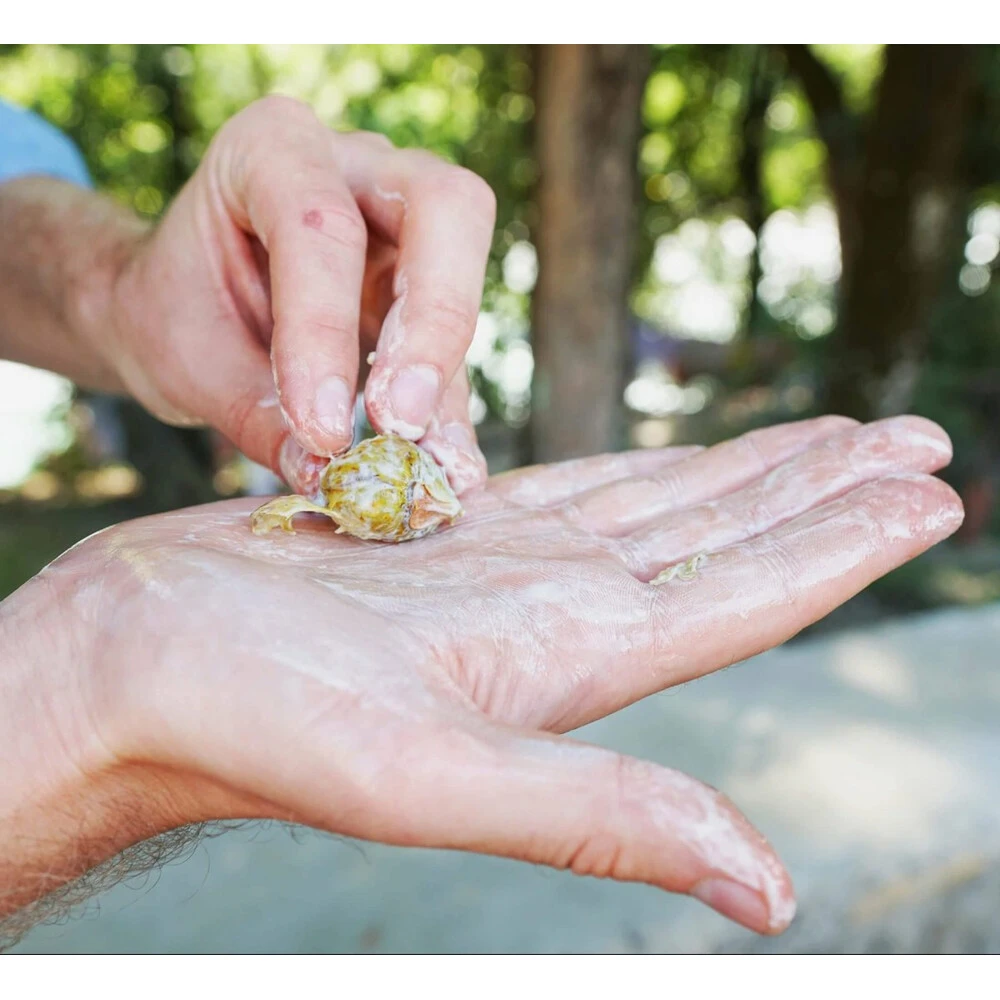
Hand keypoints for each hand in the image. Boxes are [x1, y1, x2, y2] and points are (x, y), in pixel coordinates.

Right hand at [1, 415, 962, 936]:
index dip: (845, 544)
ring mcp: (502, 573)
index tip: (933, 493)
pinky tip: (674, 458)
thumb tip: (769, 891)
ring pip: (662, 507)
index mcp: (570, 663)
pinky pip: (571, 486)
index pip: (750, 594)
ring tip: (834, 436)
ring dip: (752, 471)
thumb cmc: (243, 719)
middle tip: (918, 446)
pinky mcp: (444, 533)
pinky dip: (639, 464)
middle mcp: (554, 618)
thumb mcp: (425, 775)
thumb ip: (595, 818)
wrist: (132, 665)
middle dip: (825, 491)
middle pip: (727, 542)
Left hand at [103, 96, 493, 494]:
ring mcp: (402, 217)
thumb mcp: (192, 362)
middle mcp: (355, 166)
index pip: (320, 225)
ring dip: (448, 373)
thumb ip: (256, 414)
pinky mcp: (424, 284)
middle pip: (444, 207)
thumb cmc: (176, 310)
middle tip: (401, 418)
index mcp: (271, 147)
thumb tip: (324, 472)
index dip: (326, 329)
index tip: (323, 429)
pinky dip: (449, 403)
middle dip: (434, 319)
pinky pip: (454, 339)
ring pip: (466, 267)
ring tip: (436, 464)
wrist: (182, 306)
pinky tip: (445, 463)